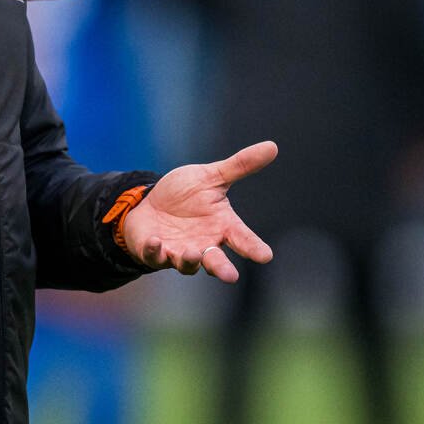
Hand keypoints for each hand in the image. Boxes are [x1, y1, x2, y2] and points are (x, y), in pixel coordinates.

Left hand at [120, 140, 277, 282]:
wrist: (151, 203)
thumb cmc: (186, 194)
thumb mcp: (212, 177)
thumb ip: (240, 166)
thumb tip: (272, 146)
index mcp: (222, 226)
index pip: (242, 239)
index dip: (254, 248)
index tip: (266, 256)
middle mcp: (204, 244)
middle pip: (216, 261)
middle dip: (222, 269)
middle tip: (232, 276)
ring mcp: (180, 252)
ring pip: (188, 265)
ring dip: (190, 261)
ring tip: (193, 253)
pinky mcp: (155, 252)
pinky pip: (155, 256)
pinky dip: (155, 251)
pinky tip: (156, 242)